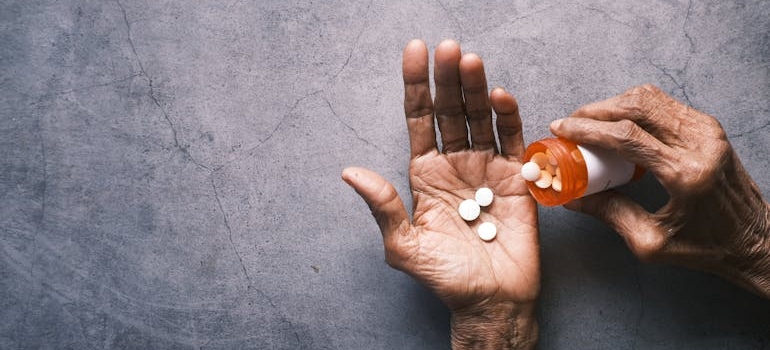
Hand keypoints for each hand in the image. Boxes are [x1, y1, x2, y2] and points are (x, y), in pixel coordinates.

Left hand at [342, 39, 538, 348]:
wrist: (491, 300)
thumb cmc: (445, 277)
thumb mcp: (404, 246)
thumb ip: (382, 206)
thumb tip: (349, 171)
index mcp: (424, 173)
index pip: (419, 119)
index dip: (416, 85)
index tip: (414, 52)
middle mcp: (454, 163)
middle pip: (450, 111)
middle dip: (447, 78)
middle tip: (448, 48)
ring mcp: (486, 167)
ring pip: (480, 118)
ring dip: (475, 88)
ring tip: (470, 61)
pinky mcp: (516, 177)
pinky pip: (512, 139)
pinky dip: (508, 117)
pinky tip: (499, 96)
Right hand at [550, 84, 769, 296]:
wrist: (754, 240)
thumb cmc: (707, 246)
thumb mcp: (651, 242)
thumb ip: (610, 214)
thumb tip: (574, 197)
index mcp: (685, 174)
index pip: (627, 136)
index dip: (587, 128)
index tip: (562, 128)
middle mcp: (700, 144)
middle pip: (636, 106)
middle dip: (596, 110)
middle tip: (571, 122)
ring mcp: (708, 131)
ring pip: (650, 98)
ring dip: (614, 104)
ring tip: (591, 121)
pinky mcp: (709, 128)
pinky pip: (664, 104)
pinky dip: (634, 107)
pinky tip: (618, 122)